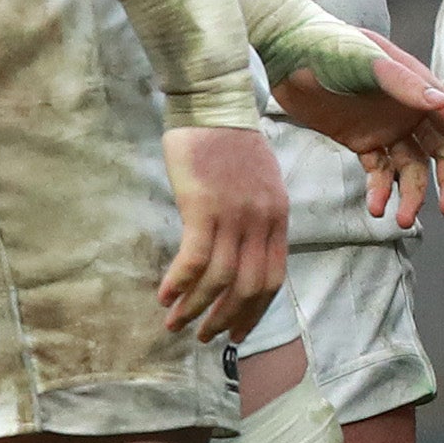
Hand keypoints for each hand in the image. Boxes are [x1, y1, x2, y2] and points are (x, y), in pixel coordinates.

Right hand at [158, 123, 289, 340]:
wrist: (213, 106)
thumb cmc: (230, 144)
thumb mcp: (260, 185)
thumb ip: (258, 219)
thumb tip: (242, 253)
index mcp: (278, 218)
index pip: (273, 278)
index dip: (256, 310)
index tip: (239, 332)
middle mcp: (262, 221)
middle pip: (250, 286)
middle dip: (228, 318)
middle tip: (205, 337)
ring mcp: (234, 215)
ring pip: (220, 278)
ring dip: (198, 308)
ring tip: (176, 323)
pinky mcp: (204, 207)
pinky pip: (195, 258)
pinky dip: (181, 283)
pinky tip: (165, 295)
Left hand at [276, 39, 443, 225]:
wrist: (286, 53)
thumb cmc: (331, 45)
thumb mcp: (369, 61)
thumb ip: (404, 83)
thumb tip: (443, 104)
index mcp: (420, 88)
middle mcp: (411, 111)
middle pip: (442, 153)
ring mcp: (387, 129)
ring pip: (412, 169)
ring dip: (412, 195)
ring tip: (402, 220)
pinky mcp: (362, 142)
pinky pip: (380, 172)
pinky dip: (381, 190)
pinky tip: (376, 206)